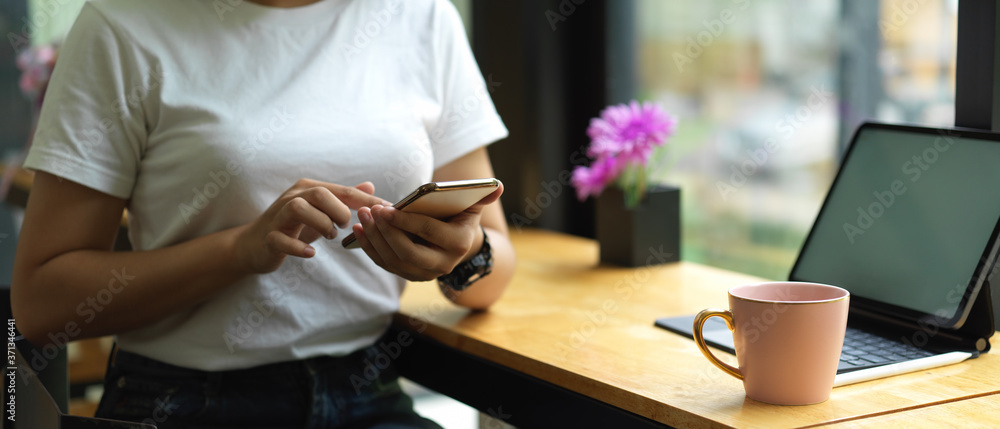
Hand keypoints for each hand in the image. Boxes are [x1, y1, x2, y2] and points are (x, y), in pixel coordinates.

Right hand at [236, 179, 387, 273]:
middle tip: (345, 226)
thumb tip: (370, 186)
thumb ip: (344, 199)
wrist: (255, 244)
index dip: (365, 201)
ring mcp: (278, 217)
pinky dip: (298, 247)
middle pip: (318, 193)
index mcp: (308, 189)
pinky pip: (280, 239)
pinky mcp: (268, 238)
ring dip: (320, 223)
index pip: (342, 190)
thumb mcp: (322, 211)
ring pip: (298, 208)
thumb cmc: (294, 226)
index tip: (386, 210)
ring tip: (330, 236)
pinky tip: (311, 253)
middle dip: (338, 210)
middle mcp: (292, 197)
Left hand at [352, 184, 503, 280]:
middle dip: (385, 232)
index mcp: (458, 244)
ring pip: (393, 260)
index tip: (385, 208)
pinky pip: (385, 263)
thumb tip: (497, 186)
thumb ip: (484, 194)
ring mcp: (424, 274)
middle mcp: (443, 265)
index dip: (405, 221)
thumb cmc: (461, 215)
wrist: (458, 242)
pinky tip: (358, 230)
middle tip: (369, 211)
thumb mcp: (473, 203)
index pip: (429, 233)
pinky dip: (369, 248)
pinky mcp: (408, 274)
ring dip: (373, 239)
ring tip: (362, 217)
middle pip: (408, 252)